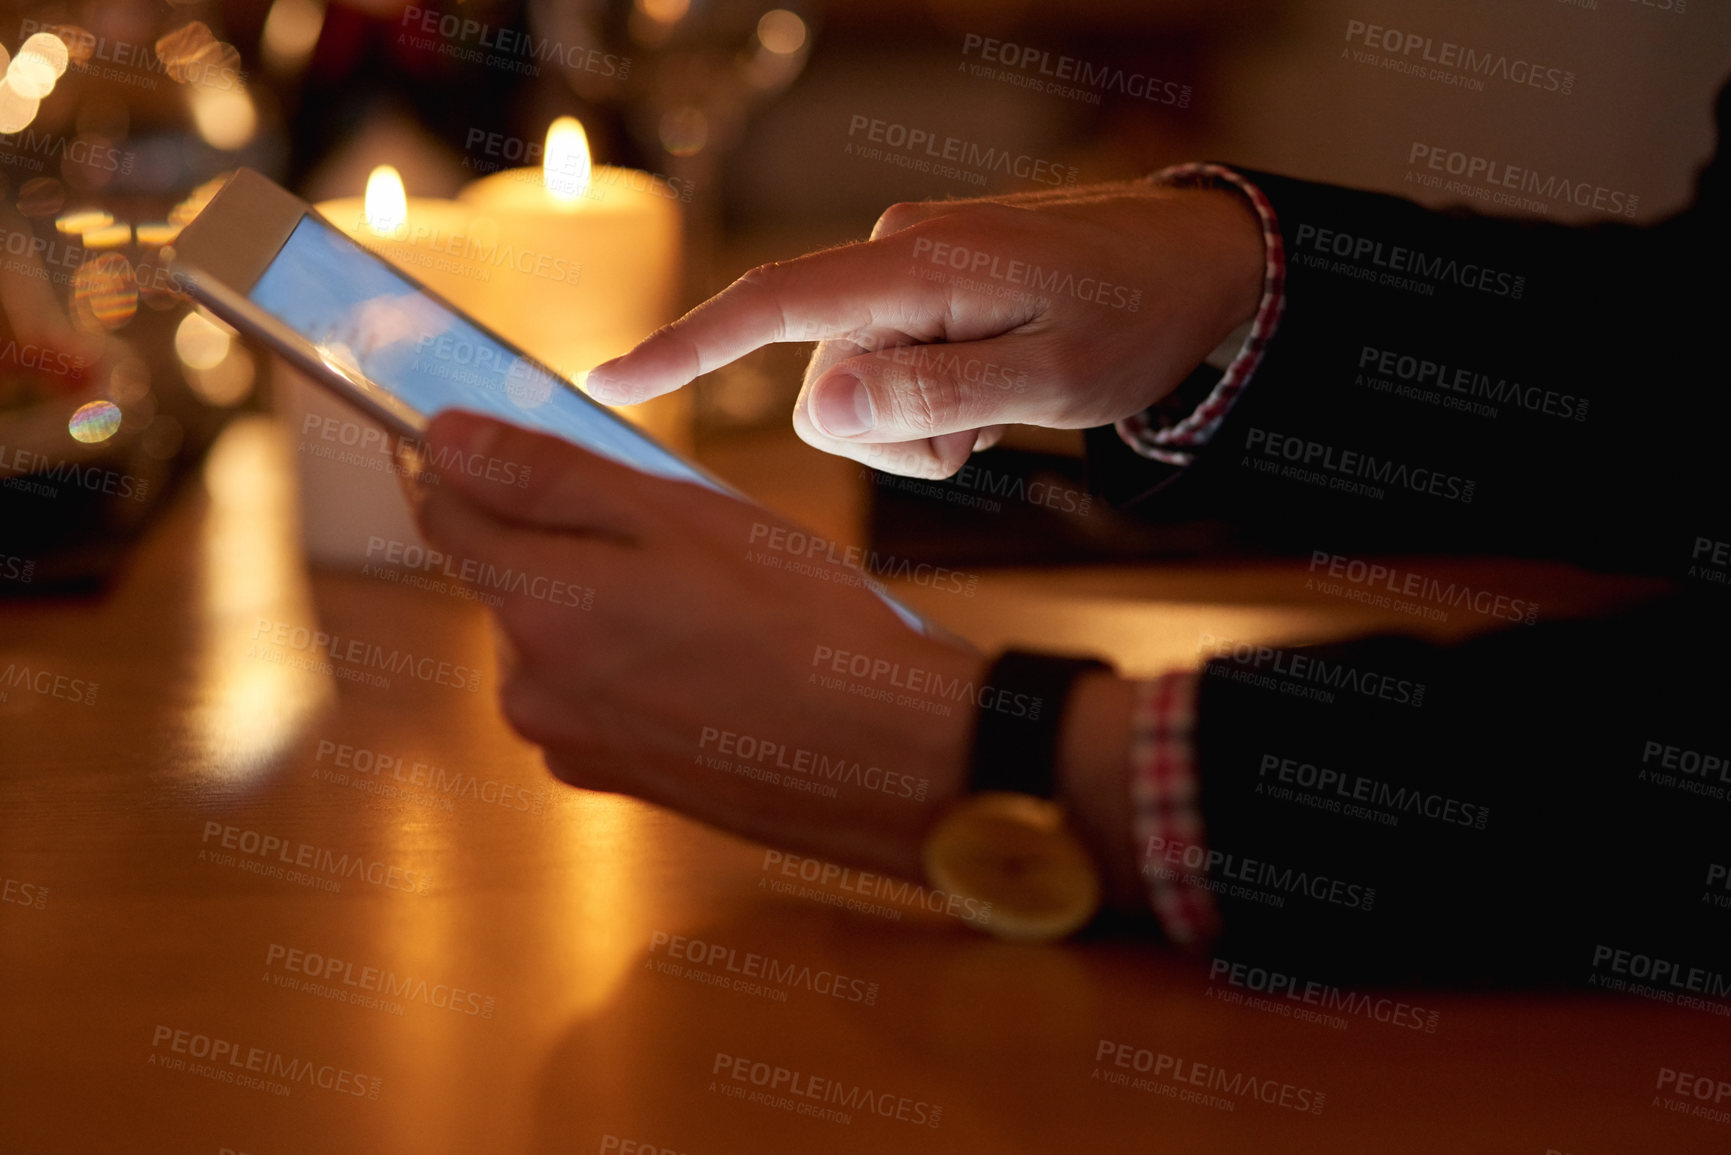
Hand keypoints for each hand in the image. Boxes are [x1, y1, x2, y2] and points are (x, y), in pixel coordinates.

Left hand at [409, 410, 986, 878]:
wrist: (881, 757)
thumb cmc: (796, 622)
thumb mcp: (675, 513)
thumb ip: (545, 474)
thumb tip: (440, 438)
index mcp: (535, 608)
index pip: (444, 512)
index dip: (472, 463)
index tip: (519, 442)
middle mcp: (527, 688)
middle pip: (505, 576)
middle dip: (567, 540)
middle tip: (672, 530)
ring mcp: (566, 741)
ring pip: (553, 634)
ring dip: (603, 603)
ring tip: (707, 603)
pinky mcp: (609, 776)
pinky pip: (592, 690)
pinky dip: (632, 662)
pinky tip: (710, 658)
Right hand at [588, 181, 1263, 477]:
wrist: (1196, 265)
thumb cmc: (1136, 319)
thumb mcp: (1054, 379)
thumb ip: (936, 394)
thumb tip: (825, 408)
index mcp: (915, 264)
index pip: (771, 303)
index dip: (683, 346)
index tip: (607, 378)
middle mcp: (890, 254)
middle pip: (824, 386)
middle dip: (892, 434)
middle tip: (983, 429)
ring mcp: (903, 270)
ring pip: (854, 390)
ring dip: (918, 422)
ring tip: (998, 403)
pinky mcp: (919, 288)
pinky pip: (885, 370)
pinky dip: (930, 401)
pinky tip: (992, 388)